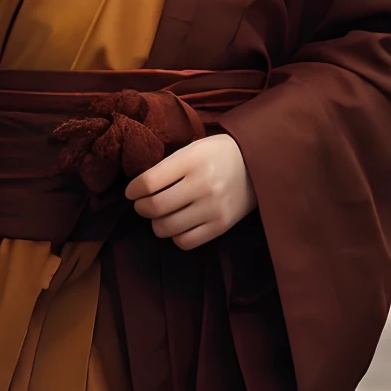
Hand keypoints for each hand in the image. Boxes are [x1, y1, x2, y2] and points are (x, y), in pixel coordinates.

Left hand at [125, 133, 255, 250]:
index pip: (149, 182)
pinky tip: (178, 225)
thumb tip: (138, 187)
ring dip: (156, 223)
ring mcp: (213, 208)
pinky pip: (185, 241)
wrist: (258, 164)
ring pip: (166, 228)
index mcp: (192, 160)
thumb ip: (168, 166)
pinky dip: (175, 236)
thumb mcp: (193, 148)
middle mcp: (202, 185)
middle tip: (142, 204)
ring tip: (160, 215)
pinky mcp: (222, 226)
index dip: (133, 190)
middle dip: (140, 208)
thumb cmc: (219, 153)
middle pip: (154, 207)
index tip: (132, 191)